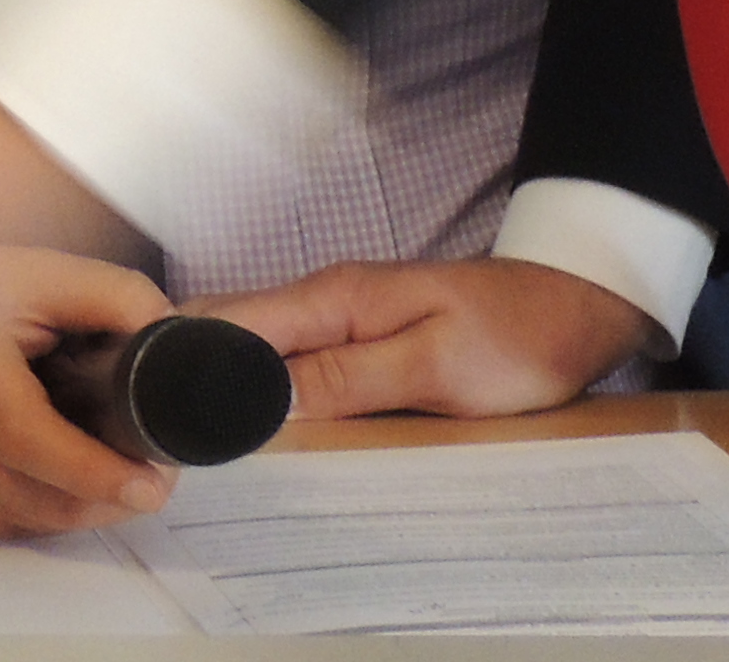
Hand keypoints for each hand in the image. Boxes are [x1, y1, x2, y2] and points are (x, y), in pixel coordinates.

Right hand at [0, 250, 176, 543]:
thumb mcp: (30, 272)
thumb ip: (109, 295)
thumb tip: (168, 331)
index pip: (44, 450)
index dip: (106, 474)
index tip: (156, 478)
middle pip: (46, 500)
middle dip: (112, 496)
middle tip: (152, 471)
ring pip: (31, 523)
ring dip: (84, 508)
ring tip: (116, 470)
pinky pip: (4, 527)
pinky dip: (42, 511)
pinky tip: (58, 476)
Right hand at [194, 256, 659, 419]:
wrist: (576, 307)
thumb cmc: (515, 336)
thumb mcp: (432, 366)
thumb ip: (346, 378)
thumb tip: (260, 398)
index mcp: (337, 298)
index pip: (234, 322)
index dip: (186, 356)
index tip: (152, 402)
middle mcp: (330, 299)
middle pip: (236, 329)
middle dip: (192, 365)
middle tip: (162, 426)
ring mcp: (346, 316)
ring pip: (262, 344)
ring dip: (225, 377)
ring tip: (192, 429)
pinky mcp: (364, 337)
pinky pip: (296, 357)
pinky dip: (267, 383)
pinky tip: (254, 417)